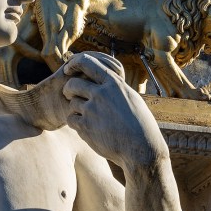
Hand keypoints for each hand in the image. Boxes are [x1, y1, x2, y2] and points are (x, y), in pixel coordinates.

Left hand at [61, 52, 163, 166]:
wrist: (141, 148)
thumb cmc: (140, 124)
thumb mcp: (131, 98)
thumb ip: (114, 88)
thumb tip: (102, 81)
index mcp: (114, 83)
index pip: (88, 63)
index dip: (74, 63)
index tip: (69, 69)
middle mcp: (101, 93)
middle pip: (72, 84)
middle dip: (69, 90)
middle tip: (71, 96)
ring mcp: (92, 110)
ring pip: (72, 104)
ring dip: (76, 110)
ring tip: (90, 118)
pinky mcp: (85, 127)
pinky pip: (71, 120)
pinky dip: (76, 124)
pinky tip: (89, 128)